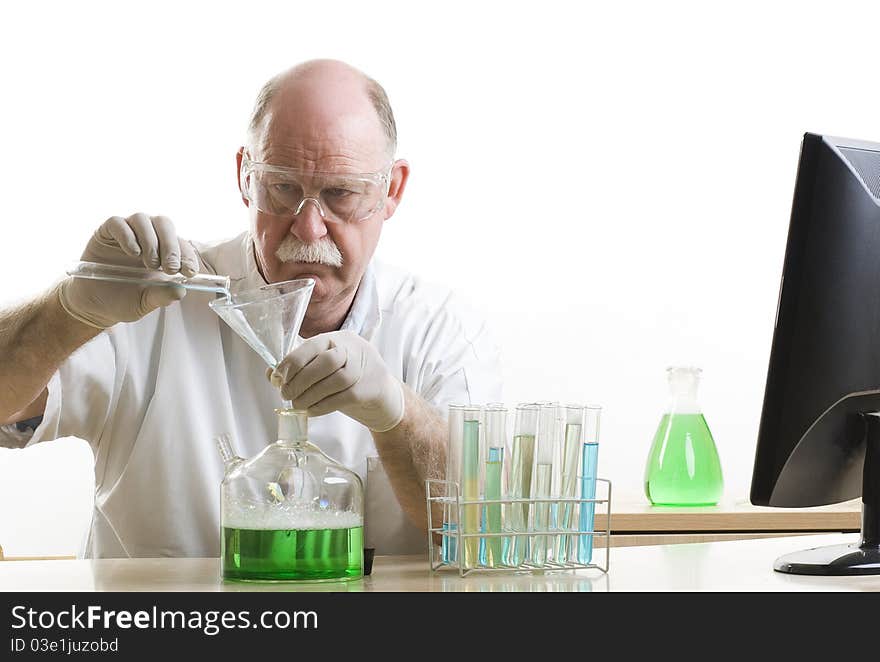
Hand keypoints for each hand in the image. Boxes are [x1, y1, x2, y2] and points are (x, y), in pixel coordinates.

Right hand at [59, 214, 199, 328]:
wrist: (93, 304)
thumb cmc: (124, 300)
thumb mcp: (146, 302)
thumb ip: (162, 295)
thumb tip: (180, 291)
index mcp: (163, 251)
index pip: (181, 245)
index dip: (187, 256)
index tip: (190, 272)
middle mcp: (147, 237)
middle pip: (164, 224)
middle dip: (171, 246)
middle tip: (171, 268)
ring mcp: (127, 232)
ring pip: (143, 220)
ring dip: (151, 241)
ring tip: (150, 264)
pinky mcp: (106, 232)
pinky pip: (118, 223)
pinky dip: (127, 236)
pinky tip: (132, 253)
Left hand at [269, 330, 404, 431]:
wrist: (382, 396)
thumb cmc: (348, 378)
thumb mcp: (325, 367)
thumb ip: (301, 367)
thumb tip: (272, 375)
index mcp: (339, 338)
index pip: (313, 344)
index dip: (293, 361)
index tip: (278, 377)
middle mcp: (353, 349)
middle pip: (326, 360)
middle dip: (301, 379)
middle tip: (285, 394)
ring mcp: (364, 369)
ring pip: (335, 380)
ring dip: (310, 395)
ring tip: (297, 404)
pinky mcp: (368, 390)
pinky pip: (343, 397)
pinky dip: (322, 406)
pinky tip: (311, 410)